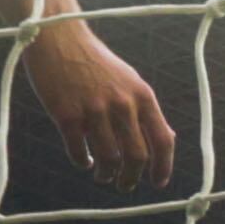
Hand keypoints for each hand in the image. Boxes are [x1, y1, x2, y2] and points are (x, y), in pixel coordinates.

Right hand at [24, 24, 174, 190]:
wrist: (58, 38)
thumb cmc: (94, 62)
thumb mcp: (129, 80)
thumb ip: (145, 109)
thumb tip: (166, 139)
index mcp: (142, 96)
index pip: (163, 140)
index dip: (163, 166)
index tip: (158, 182)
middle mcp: (122, 104)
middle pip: (136, 156)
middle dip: (132, 178)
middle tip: (125, 185)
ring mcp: (94, 110)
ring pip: (109, 159)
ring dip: (106, 174)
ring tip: (103, 175)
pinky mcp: (66, 115)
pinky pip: (78, 151)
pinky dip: (82, 162)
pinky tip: (83, 161)